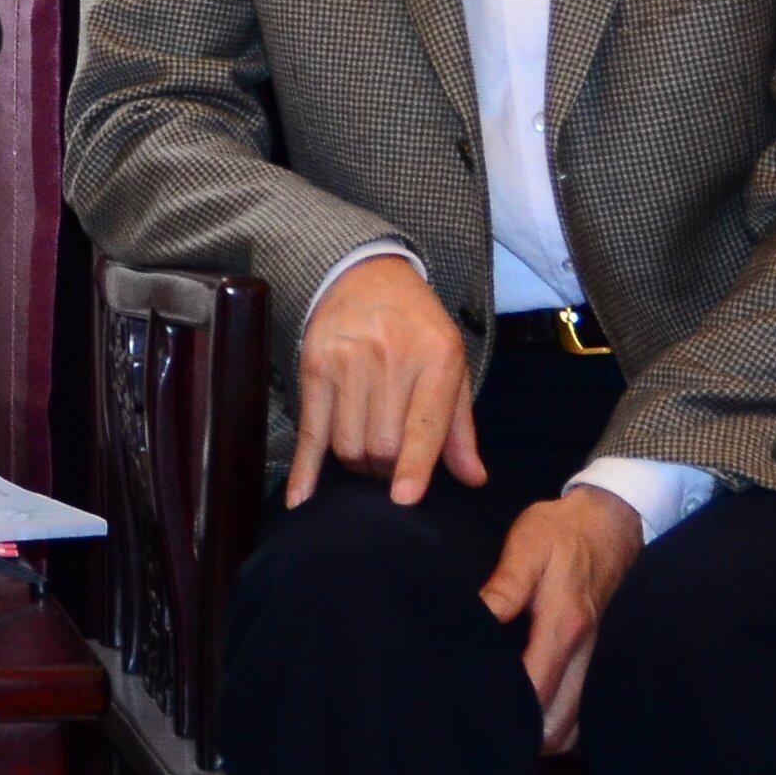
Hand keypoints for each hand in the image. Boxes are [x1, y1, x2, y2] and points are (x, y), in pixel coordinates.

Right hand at [288, 254, 484, 506]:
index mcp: (437, 358)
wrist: (367, 275)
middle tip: (391, 467)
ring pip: (348, 444)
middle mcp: (390, 358)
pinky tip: (302, 499)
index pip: (424, 425)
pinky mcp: (314, 367)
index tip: (404, 499)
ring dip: (357, 465)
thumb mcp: (451, 366)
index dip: (414, 466)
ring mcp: (347, 361)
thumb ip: (459, 427)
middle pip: (382, 444)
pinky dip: (306, 470)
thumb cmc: (418, 329)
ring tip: (367, 455)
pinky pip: (310, 431)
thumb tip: (473, 480)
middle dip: (387, 471)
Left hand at [480, 487, 644, 750]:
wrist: (611, 521)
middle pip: (560, 726)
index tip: (475, 713)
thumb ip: (504, 585)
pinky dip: (563, 719)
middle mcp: (587, 652)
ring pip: (576, 725)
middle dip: (526, 736)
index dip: (508, 712)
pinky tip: (536, 709)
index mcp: (564, 627)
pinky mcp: (599, 657)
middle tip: (488, 728)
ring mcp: (597, 659)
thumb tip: (477, 617)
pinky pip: (584, 708)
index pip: (538, 692)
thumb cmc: (562, 531)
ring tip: (508, 723)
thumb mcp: (527, 545)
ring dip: (546, 732)